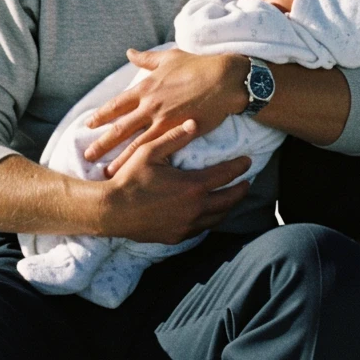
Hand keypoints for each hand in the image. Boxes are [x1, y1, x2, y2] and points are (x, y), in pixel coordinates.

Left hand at [84, 47, 247, 174]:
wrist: (224, 78)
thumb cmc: (198, 65)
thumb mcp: (169, 57)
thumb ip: (147, 58)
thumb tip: (130, 52)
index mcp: (146, 87)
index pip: (117, 104)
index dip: (101, 115)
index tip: (89, 124)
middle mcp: (150, 105)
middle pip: (120, 128)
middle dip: (102, 143)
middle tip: (87, 156)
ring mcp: (163, 120)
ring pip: (135, 143)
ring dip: (119, 158)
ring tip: (107, 172)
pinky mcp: (178, 131)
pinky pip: (157, 149)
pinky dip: (144, 160)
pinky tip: (137, 171)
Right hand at [98, 119, 251, 243]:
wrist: (112, 211)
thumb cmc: (130, 178)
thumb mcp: (150, 151)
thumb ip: (174, 137)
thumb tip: (194, 123)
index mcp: (192, 186)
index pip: (225, 175)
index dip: (239, 167)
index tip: (247, 161)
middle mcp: (195, 208)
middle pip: (229, 200)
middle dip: (241, 189)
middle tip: (247, 181)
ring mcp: (187, 225)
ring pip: (217, 217)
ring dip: (228, 206)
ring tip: (233, 197)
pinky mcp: (177, 237)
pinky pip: (202, 229)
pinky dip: (211, 219)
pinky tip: (210, 213)